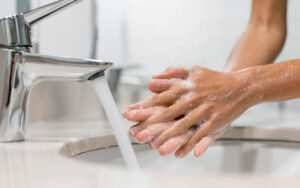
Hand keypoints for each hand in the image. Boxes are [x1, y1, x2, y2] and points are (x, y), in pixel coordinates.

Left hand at [123, 66, 258, 157]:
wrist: (241, 86)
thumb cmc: (214, 79)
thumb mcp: (193, 70)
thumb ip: (172, 72)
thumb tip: (152, 78)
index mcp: (185, 87)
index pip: (161, 98)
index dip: (144, 107)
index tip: (130, 114)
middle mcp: (193, 98)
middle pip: (168, 113)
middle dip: (151, 125)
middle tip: (138, 134)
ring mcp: (205, 110)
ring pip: (184, 126)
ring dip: (169, 137)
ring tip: (156, 146)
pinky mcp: (216, 121)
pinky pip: (202, 135)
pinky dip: (192, 144)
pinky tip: (182, 152)